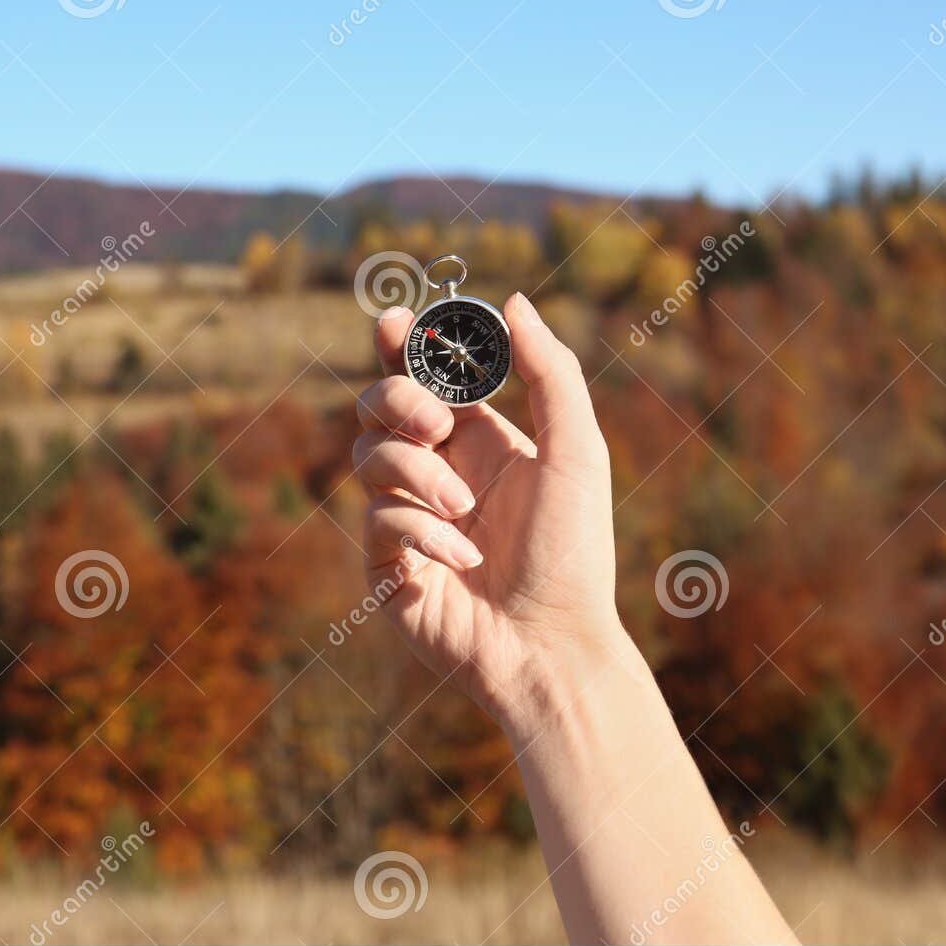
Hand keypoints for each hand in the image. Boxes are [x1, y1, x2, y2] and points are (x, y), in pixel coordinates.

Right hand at [353, 294, 620, 727]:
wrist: (551, 644)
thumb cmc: (574, 552)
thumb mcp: (575, 452)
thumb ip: (549, 372)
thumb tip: (513, 301)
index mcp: (477, 439)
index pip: (423, 375)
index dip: (401, 344)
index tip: (395, 322)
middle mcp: (436, 471)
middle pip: (379, 405)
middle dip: (398, 401)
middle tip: (436, 425)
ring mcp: (407, 516)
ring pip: (369, 458)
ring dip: (417, 475)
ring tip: (465, 509)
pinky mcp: (386, 564)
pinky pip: (379, 522)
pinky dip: (421, 533)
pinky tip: (463, 561)